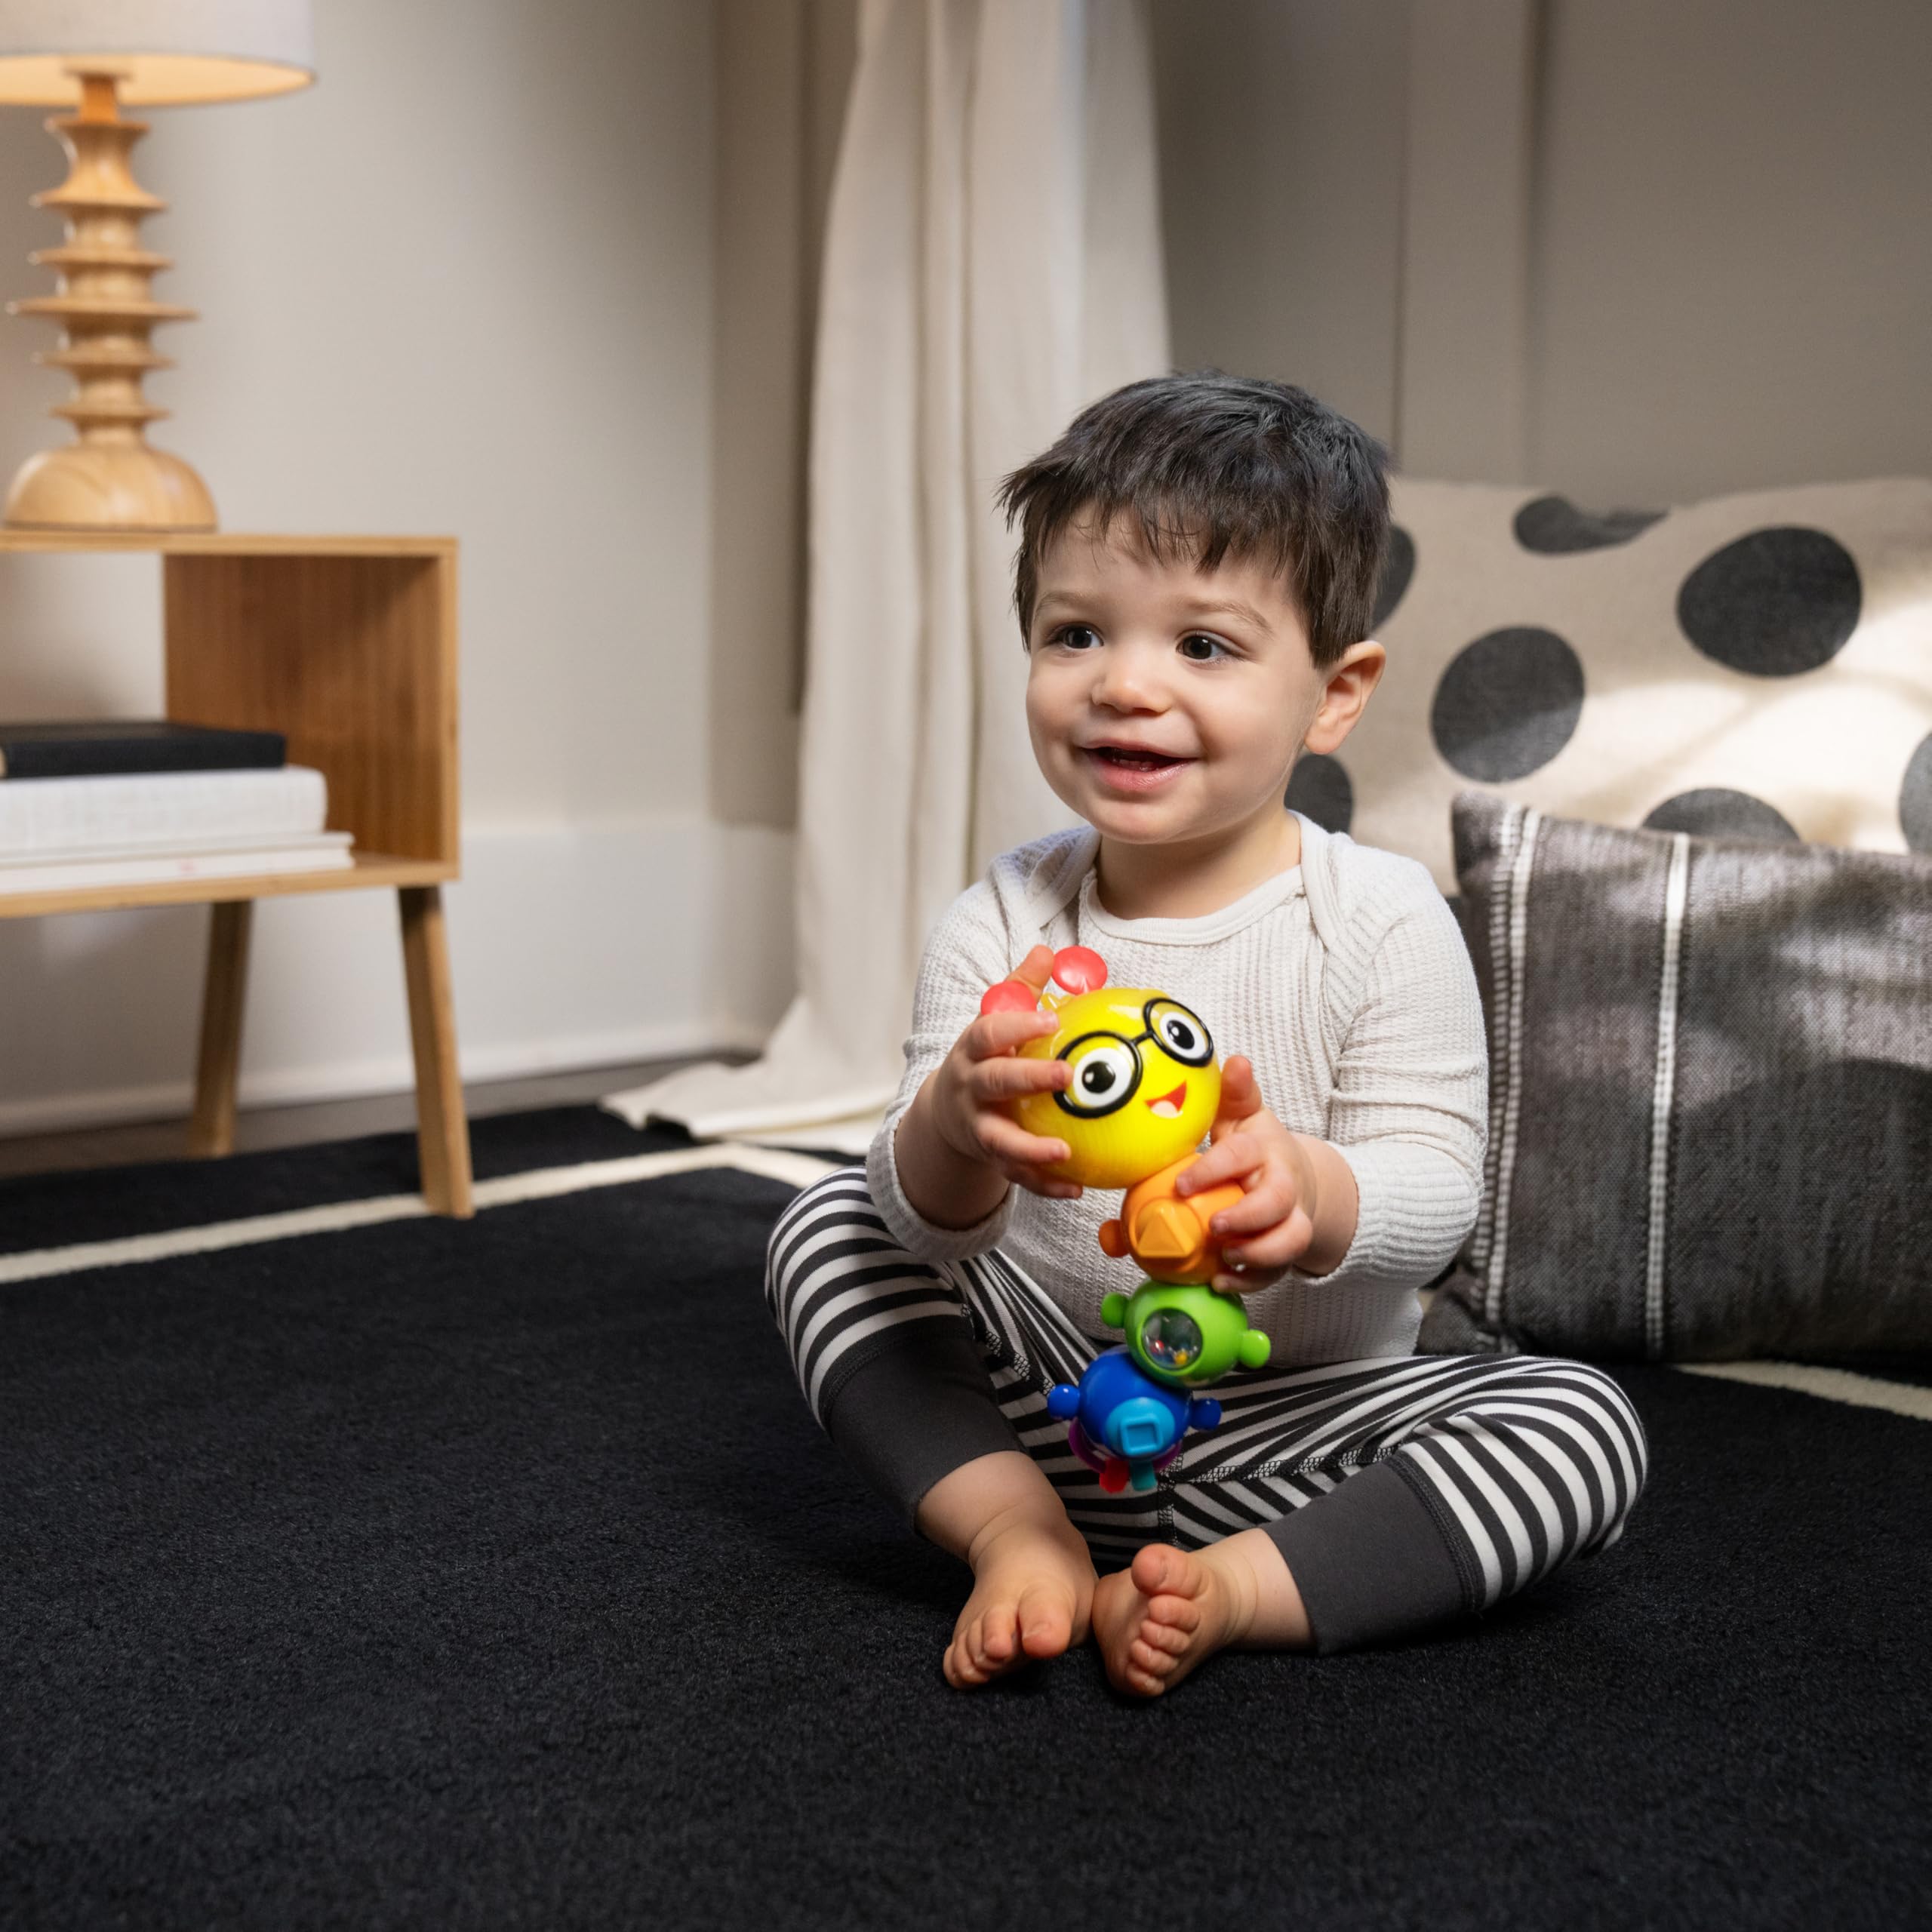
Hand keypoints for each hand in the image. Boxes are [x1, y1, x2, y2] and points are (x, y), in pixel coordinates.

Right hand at [929, 945, 1083, 1202]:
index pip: (988, 1033)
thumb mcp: (995, 1024)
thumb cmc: (985, 1058)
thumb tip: (1047, 950)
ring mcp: (978, 1126)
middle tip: (1066, 1076)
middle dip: (1027, 1079)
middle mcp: (970, 1089)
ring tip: (1064, 1150)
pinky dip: (1045, 1184)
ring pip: (999, 1140)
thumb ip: (1021, 989)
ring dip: (1030, 1149)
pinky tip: (1076, 1186)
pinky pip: (1017, 1176)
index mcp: (973, 1051)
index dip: (1016, 1025)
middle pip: (994, 1083)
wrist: (947, 1112)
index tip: (1050, 1019)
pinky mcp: (991, 1158)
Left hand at [1173, 1055, 1319, 1291]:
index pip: (1242, 1155)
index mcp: (1262, 1149)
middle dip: (1248, 1217)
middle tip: (1214, 1227)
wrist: (1297, 1180)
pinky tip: (1220, 1282)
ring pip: (1289, 1241)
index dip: (1215, 1170)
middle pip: (1278, 1202)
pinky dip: (1250, 1283)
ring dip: (1259, 1255)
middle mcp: (1282, 1184)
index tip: (1182, 1184)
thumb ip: (1230, 1094)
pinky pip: (1276, 1273)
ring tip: (1225, 1259)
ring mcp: (1290, 1220)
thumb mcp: (1240, 1116)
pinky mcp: (1286, 1251)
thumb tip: (1234, 1060)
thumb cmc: (1253, 1148)